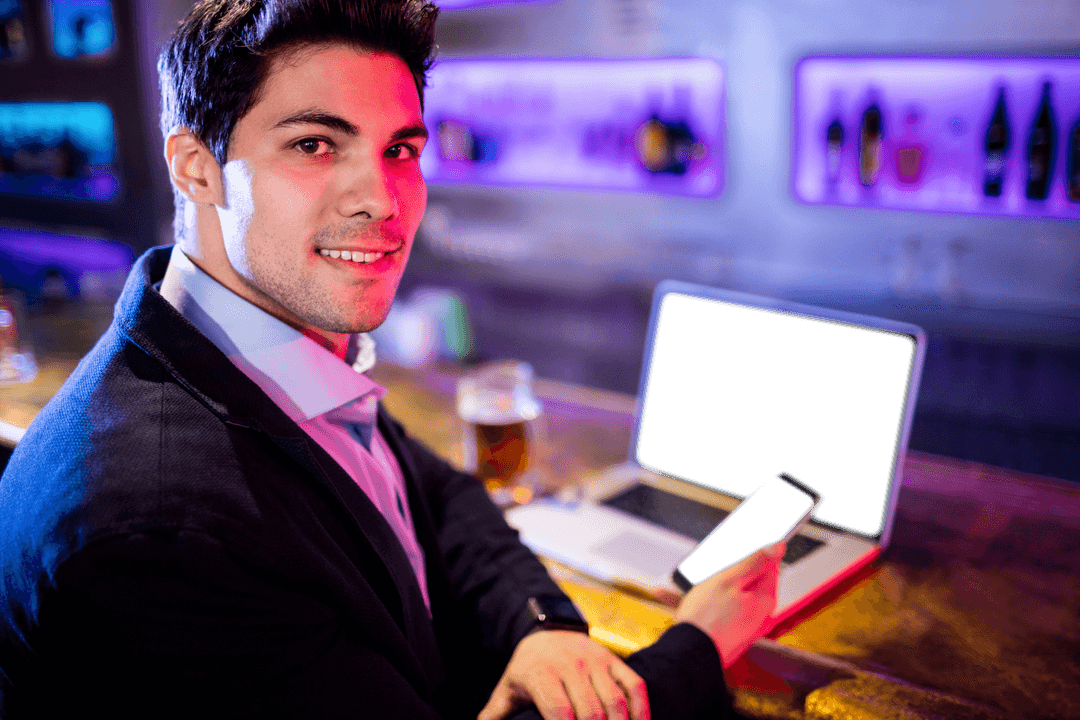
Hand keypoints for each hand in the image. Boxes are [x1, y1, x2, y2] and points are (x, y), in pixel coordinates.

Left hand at [478, 630, 649, 719]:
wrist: (548, 629)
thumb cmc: (527, 668)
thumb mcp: (507, 688)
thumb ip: (495, 715)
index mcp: (542, 674)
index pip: (559, 711)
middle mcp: (571, 666)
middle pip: (591, 711)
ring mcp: (596, 662)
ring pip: (615, 701)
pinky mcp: (614, 661)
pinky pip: (634, 685)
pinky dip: (641, 709)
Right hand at [674, 542, 784, 667]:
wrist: (689, 655)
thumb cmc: (707, 618)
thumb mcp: (729, 580)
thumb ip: (755, 562)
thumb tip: (778, 547)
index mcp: (764, 598)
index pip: (769, 565)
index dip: (755, 551)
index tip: (741, 542)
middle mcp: (759, 614)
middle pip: (748, 581)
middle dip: (727, 569)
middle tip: (709, 564)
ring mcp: (744, 625)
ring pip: (728, 595)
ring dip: (707, 585)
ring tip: (683, 580)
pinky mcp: (729, 633)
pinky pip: (716, 610)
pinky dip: (701, 602)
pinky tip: (674, 596)